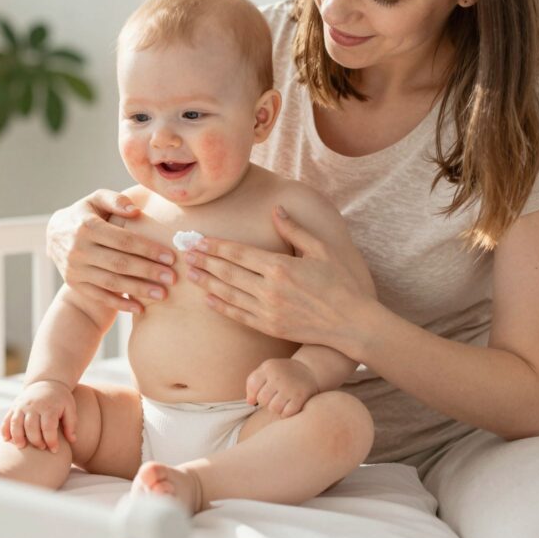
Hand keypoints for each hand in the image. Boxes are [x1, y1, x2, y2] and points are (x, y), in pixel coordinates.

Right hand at [1, 380, 76, 452]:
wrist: (48, 381)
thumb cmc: (61, 398)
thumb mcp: (70, 407)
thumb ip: (71, 424)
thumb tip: (73, 441)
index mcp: (49, 407)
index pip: (48, 427)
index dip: (51, 441)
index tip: (54, 450)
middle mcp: (34, 405)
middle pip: (31, 427)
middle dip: (35, 440)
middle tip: (41, 448)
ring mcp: (22, 405)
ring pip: (16, 423)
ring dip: (17, 437)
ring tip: (22, 447)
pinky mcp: (14, 406)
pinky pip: (7, 419)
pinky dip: (5, 430)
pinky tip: (7, 440)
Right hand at [46, 189, 176, 314]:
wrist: (54, 235)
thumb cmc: (85, 214)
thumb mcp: (96, 199)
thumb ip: (116, 200)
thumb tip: (135, 211)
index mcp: (86, 226)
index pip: (123, 240)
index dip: (148, 249)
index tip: (170, 257)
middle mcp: (78, 249)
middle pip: (119, 263)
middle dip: (148, 272)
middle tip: (172, 278)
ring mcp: (75, 269)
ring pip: (111, 282)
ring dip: (138, 290)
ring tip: (162, 294)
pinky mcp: (74, 284)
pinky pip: (100, 297)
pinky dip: (120, 304)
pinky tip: (140, 308)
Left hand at [184, 206, 377, 355]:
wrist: (352, 322)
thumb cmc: (341, 282)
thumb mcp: (321, 249)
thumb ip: (295, 230)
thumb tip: (276, 209)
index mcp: (280, 266)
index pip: (238, 253)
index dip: (215, 245)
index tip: (198, 239)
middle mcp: (269, 289)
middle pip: (227, 272)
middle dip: (204, 260)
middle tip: (185, 252)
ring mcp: (268, 310)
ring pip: (228, 294)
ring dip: (207, 282)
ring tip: (190, 272)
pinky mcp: (270, 327)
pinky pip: (238, 316)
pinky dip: (220, 306)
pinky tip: (208, 299)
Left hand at [247, 358, 318, 416]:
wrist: (309, 370)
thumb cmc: (282, 374)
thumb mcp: (267, 370)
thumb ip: (253, 383)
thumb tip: (250, 402)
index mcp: (268, 367)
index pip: (253, 386)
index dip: (254, 394)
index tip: (259, 395)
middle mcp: (278, 376)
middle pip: (262, 400)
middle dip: (266, 401)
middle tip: (274, 397)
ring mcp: (290, 386)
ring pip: (274, 408)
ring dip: (277, 408)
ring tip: (282, 402)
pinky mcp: (301, 396)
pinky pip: (286, 413)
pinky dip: (286, 413)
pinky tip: (289, 406)